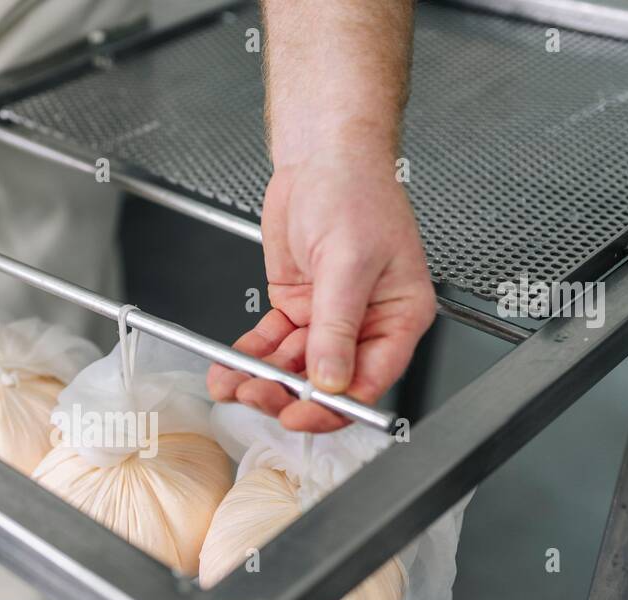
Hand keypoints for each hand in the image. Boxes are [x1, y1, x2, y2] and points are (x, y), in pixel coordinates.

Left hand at [208, 149, 435, 430]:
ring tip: (233, 383)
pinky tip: (228, 370)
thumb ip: (337, 325)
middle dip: (289, 394)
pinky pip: (271, 346)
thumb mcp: (348, 261)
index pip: (371, 380)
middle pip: (328, 383)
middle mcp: (365, 324)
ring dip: (262, 380)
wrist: (320, 157)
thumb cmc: (354, 192)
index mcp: (399, 317)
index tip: (298, 413)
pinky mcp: (297, 309)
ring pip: (294, 369)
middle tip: (256, 394)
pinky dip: (249, 359)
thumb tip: (332, 379)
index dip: (334, 406)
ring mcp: (328, 320)